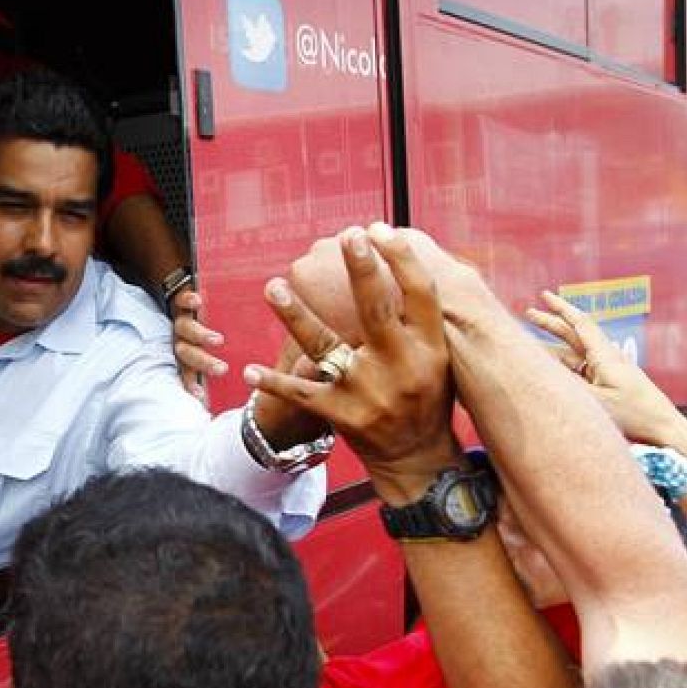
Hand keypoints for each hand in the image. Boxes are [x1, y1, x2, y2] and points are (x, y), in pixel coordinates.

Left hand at [171, 288, 225, 400]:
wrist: (182, 290)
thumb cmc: (211, 323)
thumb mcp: (218, 347)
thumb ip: (230, 361)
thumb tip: (254, 380)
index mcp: (187, 354)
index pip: (187, 373)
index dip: (191, 385)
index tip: (202, 397)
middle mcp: (181, 338)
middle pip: (188, 353)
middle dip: (204, 363)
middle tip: (222, 370)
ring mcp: (180, 317)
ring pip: (186, 329)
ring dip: (201, 336)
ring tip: (218, 341)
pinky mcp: (180, 297)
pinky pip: (180, 299)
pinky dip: (187, 301)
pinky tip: (198, 303)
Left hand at [244, 223, 460, 503]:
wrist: (417, 458)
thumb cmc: (425, 395)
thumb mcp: (437, 357)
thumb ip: (418, 318)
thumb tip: (395, 258)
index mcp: (430, 347)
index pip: (419, 292)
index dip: (401, 258)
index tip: (378, 229)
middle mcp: (401, 366)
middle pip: (376, 310)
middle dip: (361, 270)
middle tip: (345, 235)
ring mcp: (368, 392)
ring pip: (326, 346)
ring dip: (295, 316)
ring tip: (273, 286)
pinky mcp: (342, 415)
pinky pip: (300, 393)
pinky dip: (273, 382)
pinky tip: (249, 370)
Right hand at [524, 291, 684, 447]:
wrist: (664, 428)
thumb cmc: (635, 416)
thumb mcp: (598, 403)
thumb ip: (570, 387)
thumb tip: (544, 375)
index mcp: (605, 356)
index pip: (579, 324)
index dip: (560, 309)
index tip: (544, 295)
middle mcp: (605, 359)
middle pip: (573, 335)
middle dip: (551, 323)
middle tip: (528, 312)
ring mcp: (605, 372)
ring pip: (573, 352)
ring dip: (552, 345)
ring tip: (529, 342)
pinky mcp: (607, 384)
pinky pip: (578, 369)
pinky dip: (560, 365)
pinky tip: (548, 367)